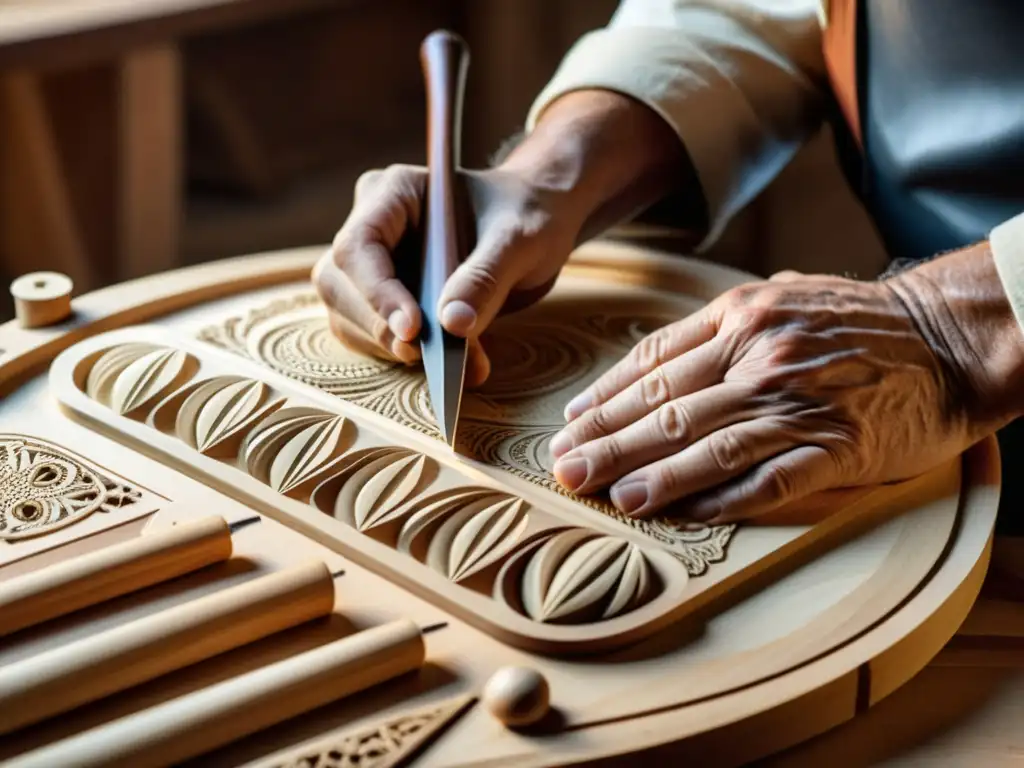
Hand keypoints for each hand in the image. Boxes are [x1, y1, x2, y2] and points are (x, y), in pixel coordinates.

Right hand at [314, 90, 701, 384]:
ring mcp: (380, 263)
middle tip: (439, 365)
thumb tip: (451, 330)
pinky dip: (416, 361)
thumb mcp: (524, 239)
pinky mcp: (397, 296)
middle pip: (342, 288)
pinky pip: (385, 337)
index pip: (358, 247)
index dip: (376, 295)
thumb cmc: (540, 209)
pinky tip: (462, 368)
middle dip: (386, 330)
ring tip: (463, 371)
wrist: (550, 217)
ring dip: (401, 353)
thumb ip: (487, 277)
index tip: (414, 334)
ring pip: (355, 318)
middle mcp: (374, 224)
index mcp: (392, 192)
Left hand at [549, 245, 1023, 522]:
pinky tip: (683, 512)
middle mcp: (759, 357)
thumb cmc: (856, 320)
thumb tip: (654, 359)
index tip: (571, 423)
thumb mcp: (781, 295)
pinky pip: (768, 479)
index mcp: (740, 317)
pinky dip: (721, 498)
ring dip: (652, 474)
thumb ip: (720, 325)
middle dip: (608, 441)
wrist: (945, 338)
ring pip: (707, 444)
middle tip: (564, 469)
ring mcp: (797, 403)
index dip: (606, 398)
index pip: (654, 363)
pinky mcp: (834, 447)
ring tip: (610, 495)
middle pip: (667, 406)